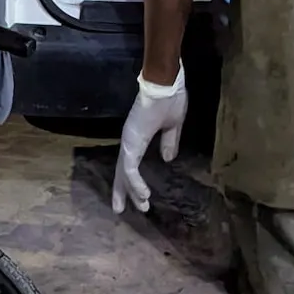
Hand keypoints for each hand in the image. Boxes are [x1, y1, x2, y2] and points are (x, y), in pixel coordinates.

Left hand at [113, 69, 186, 212]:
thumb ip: (169, 142)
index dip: (133, 181)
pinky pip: (129, 167)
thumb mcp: (173, 125)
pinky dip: (134, 182)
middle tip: (121, 210)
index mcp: (138, 137)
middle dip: (123, 191)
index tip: (141, 198)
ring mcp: (128, 141)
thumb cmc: (169, 99)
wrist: (165, 83)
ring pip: (124, 172)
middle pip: (122, 172)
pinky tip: (142, 193)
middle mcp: (129, 141)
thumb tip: (167, 158)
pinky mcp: (131, 141)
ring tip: (140, 205)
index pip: (130, 164)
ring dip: (130, 191)